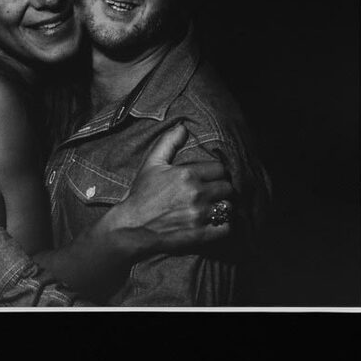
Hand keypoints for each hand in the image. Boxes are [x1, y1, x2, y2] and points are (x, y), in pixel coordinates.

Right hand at [103, 125, 234, 254]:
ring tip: (213, 208)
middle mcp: (197, 193)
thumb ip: (168, 143)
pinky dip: (223, 225)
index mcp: (187, 174)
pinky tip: (213, 222)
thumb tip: (183, 127)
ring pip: (229, 207)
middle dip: (220, 189)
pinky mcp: (202, 234)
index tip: (209, 178)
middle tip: (211, 193)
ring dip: (222, 207)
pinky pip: (226, 227)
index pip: (220, 169)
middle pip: (227, 187)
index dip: (215, 173)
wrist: (131, 227)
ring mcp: (200, 215)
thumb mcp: (151, 165)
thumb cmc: (140, 195)